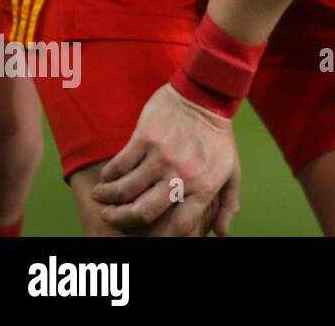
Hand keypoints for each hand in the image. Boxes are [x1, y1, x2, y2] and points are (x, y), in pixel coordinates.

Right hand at [91, 83, 241, 236]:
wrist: (205, 96)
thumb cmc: (218, 138)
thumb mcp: (231, 171)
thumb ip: (227, 203)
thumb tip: (221, 233)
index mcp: (204, 187)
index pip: (179, 228)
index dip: (161, 239)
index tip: (146, 237)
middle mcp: (182, 175)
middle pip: (142, 213)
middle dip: (121, 220)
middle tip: (112, 216)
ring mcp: (162, 157)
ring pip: (123, 191)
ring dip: (107, 198)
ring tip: (103, 196)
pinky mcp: (144, 139)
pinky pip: (117, 167)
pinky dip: (108, 176)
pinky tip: (108, 177)